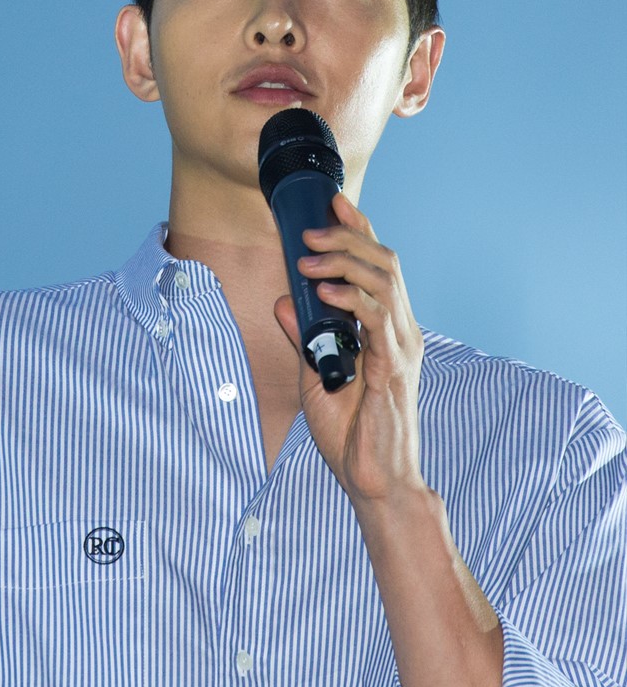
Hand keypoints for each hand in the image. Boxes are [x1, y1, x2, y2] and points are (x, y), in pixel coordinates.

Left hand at [274, 192, 426, 504]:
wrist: (375, 481)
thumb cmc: (351, 434)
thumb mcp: (315, 376)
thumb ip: (304, 337)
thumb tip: (284, 302)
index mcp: (387, 329)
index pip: (378, 266)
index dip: (358, 231)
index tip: (333, 205)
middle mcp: (401, 330)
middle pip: (384, 261)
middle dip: (347, 237)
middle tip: (310, 230)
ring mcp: (402, 346)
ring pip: (383, 279)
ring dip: (343, 260)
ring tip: (308, 256)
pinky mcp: (394, 366)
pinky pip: (376, 317)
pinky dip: (349, 296)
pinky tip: (322, 290)